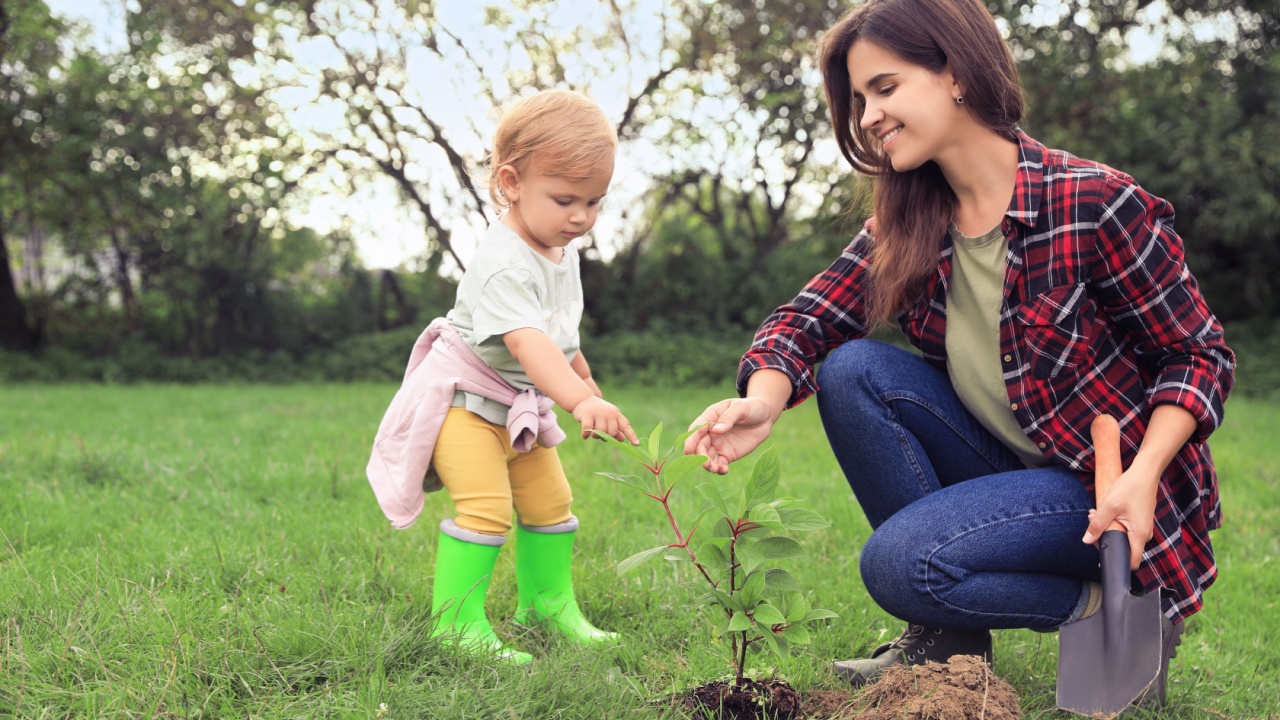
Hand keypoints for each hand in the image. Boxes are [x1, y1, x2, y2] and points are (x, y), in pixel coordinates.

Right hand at [572, 396, 638, 443]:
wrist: (585, 400)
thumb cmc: (600, 412)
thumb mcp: (610, 419)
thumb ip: (616, 429)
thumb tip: (623, 440)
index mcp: (617, 415)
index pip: (625, 426)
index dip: (631, 435)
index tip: (636, 444)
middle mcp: (609, 413)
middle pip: (612, 432)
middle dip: (606, 437)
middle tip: (600, 434)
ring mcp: (598, 413)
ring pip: (600, 432)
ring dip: (595, 436)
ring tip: (592, 432)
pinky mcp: (587, 414)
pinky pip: (588, 429)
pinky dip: (586, 435)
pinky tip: (585, 436)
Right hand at [683, 397, 777, 474]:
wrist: (765, 417)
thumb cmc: (751, 407)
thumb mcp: (741, 408)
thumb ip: (729, 417)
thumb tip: (716, 430)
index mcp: (711, 417)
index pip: (697, 429)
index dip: (691, 440)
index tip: (688, 450)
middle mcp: (711, 432)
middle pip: (700, 445)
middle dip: (699, 456)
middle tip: (706, 463)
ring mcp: (719, 444)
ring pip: (707, 457)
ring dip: (707, 464)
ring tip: (714, 469)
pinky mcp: (727, 454)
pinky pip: (719, 464)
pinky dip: (719, 469)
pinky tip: (724, 470)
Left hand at [1081, 455, 1160, 569]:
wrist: (1145, 473)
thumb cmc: (1130, 488)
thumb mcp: (1109, 506)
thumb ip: (1098, 525)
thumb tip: (1087, 540)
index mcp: (1139, 535)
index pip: (1131, 561)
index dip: (1116, 563)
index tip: (1101, 558)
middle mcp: (1144, 534)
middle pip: (1122, 548)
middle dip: (1104, 539)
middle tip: (1091, 525)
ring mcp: (1142, 528)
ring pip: (1121, 536)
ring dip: (1106, 528)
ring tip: (1094, 514)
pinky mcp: (1139, 521)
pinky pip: (1124, 528)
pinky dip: (1112, 523)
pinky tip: (1102, 511)